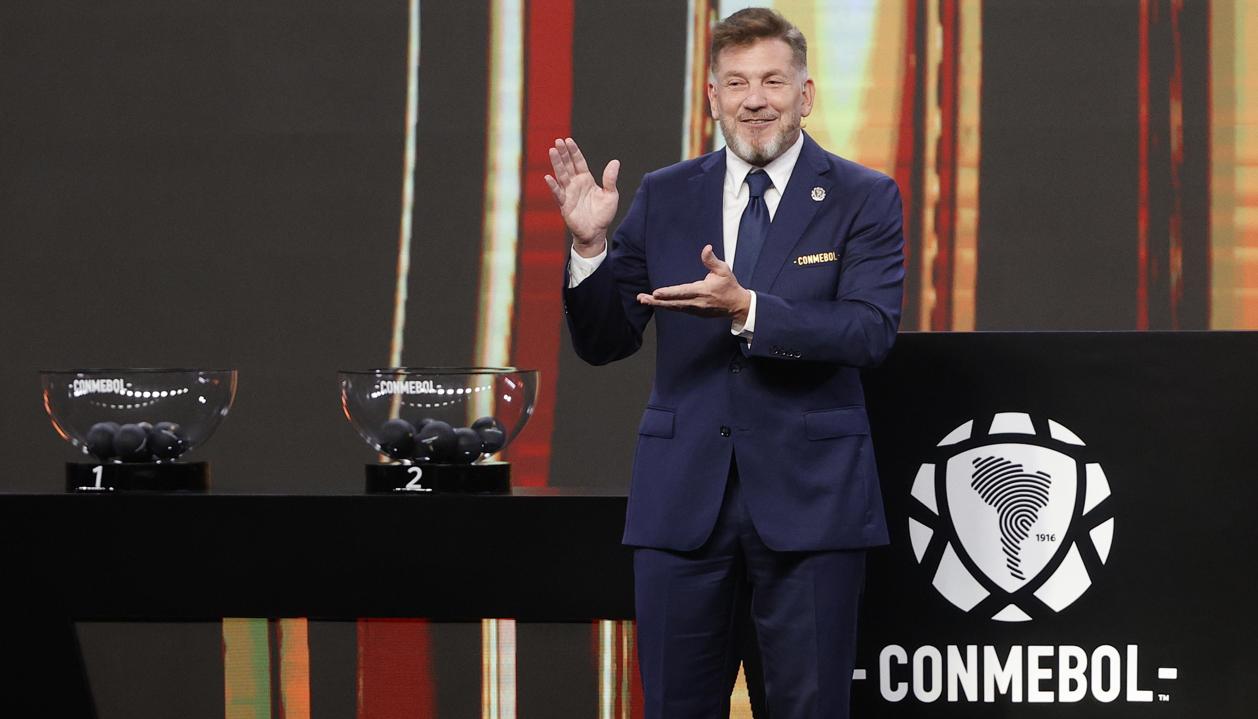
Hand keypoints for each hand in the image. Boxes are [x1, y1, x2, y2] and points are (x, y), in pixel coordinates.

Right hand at [545, 138, 619, 256]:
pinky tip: (548, 177)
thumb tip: (615, 162)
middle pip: (568, 165)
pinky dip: (553, 186)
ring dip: (556, 164)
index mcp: (586, 179)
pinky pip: (558, 194)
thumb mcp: (611, 195)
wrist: (596, 232)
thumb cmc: (603, 215)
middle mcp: (575, 184)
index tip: (568, 140)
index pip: (578, 162)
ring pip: (561, 175)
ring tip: (552, 151)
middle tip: (557, 140)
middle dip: (563, 153)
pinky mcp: (564, 205)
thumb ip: (610, 179)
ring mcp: (569, 193)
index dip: (573, 151)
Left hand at [637, 245, 751, 321]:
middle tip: (642, 298)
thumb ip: (712, 260)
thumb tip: (706, 248)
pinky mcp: (695, 312)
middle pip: (673, 303)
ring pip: (674, 307)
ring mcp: (695, 309)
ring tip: (643, 300)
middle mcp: (696, 302)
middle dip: (656, 301)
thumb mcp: (724, 270)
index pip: (682, 292)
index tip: (656, 292)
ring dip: (658, 304)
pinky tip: (656, 302)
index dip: (669, 293)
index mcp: (702, 290)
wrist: (737, 305)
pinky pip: (678, 309)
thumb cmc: (729, 286)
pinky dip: (666, 306)